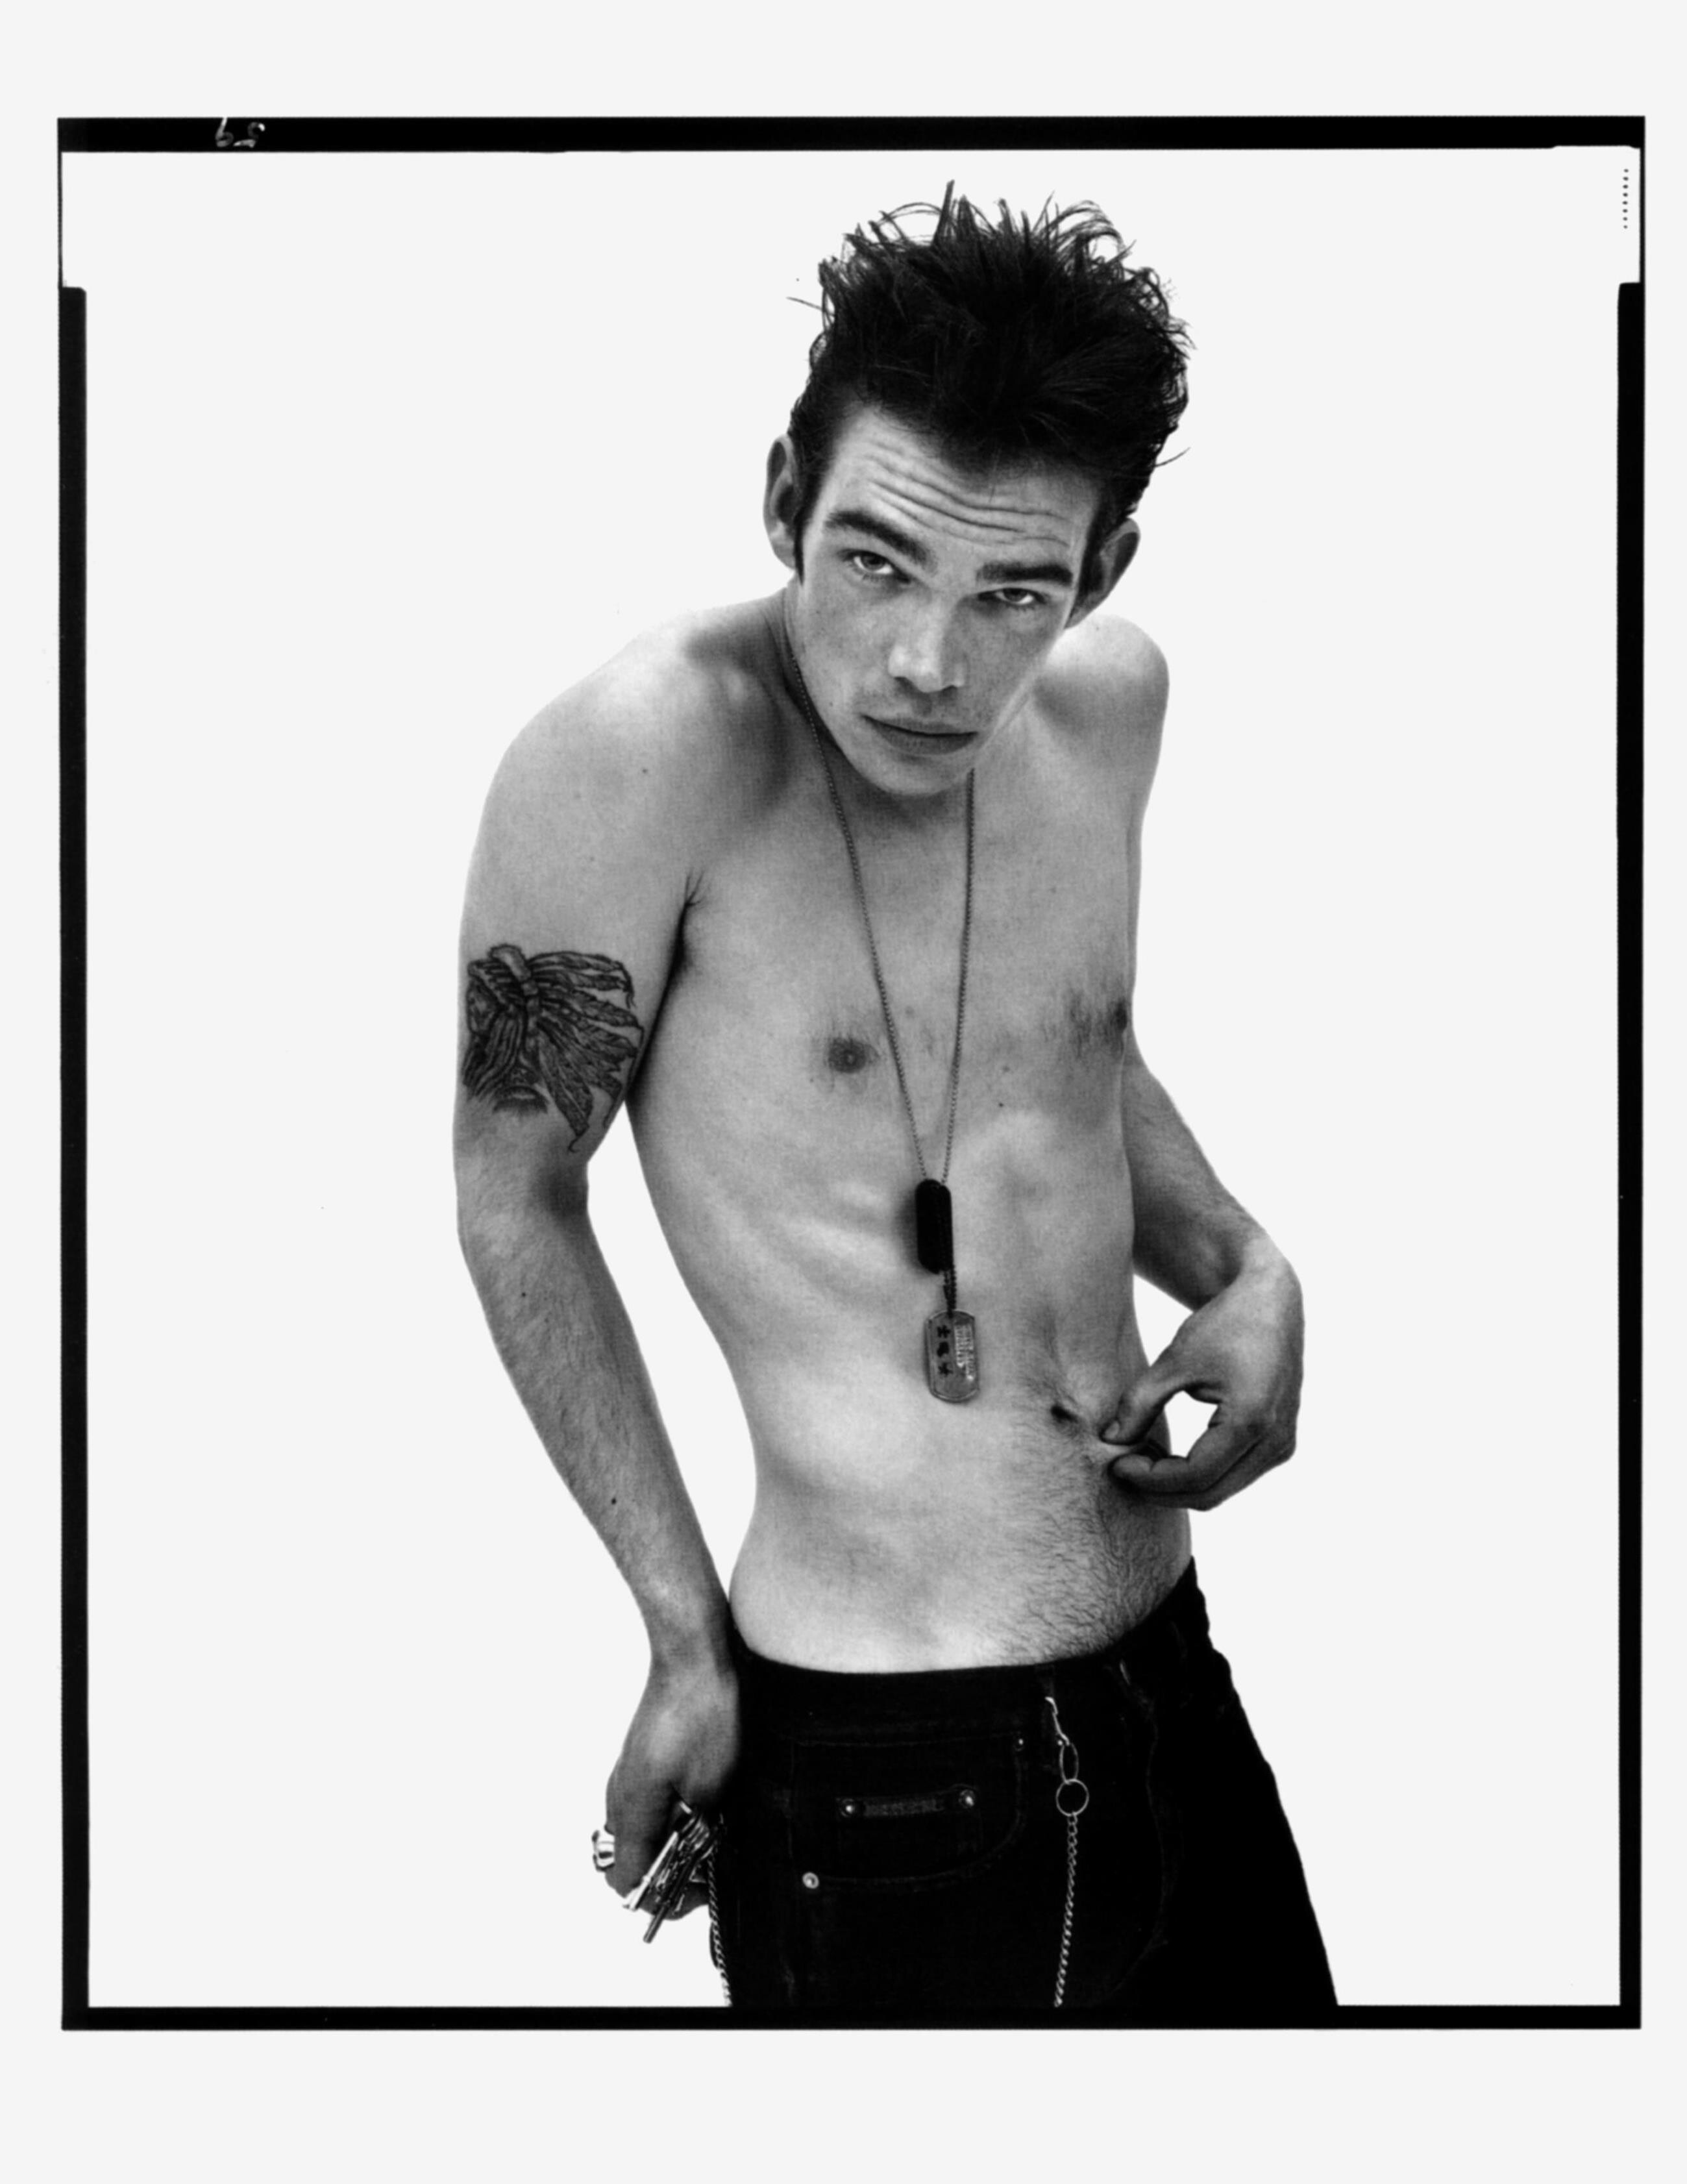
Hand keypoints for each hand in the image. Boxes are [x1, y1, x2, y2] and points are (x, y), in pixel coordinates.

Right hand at [602, 1650, 739, 1914]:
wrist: (693, 1658)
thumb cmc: (702, 1715)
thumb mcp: (711, 1788)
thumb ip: (697, 1835)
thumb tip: (696, 1863)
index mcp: (631, 1810)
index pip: (627, 1881)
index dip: (662, 1898)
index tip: (698, 1889)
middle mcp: (619, 1796)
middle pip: (627, 1860)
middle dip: (665, 1873)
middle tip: (705, 1864)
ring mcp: (627, 1776)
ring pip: (637, 1833)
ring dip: (668, 1844)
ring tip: (708, 1833)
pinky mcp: (640, 1760)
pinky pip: (645, 1806)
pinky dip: (668, 1817)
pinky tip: (701, 1804)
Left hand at [1101, 1253, 1303, 1511]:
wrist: (1270, 1303)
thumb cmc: (1223, 1325)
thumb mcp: (1175, 1361)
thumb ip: (1139, 1404)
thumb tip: (1109, 1441)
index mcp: (1252, 1420)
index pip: (1195, 1476)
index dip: (1150, 1478)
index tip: (1115, 1464)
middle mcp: (1275, 1441)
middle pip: (1210, 1494)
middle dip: (1161, 1490)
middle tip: (1122, 1469)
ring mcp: (1282, 1446)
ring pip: (1222, 1491)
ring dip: (1178, 1485)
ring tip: (1141, 1458)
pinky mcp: (1279, 1444)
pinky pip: (1234, 1477)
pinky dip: (1198, 1475)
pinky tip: (1166, 1456)